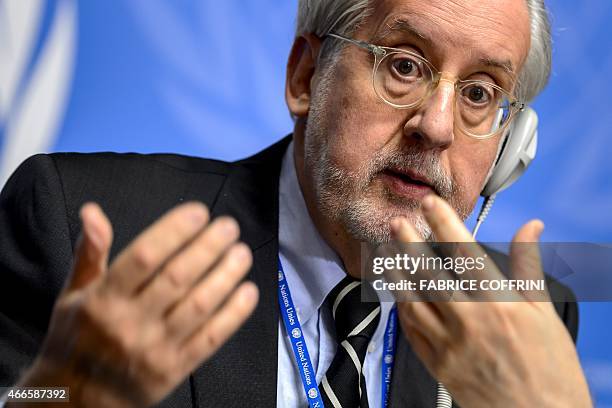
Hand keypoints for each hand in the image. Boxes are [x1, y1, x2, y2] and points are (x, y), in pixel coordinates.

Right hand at [15, 202, 257, 407]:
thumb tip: (92, 211)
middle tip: (229, 227)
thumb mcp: (73, 295)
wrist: (74, 402)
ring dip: (226, 276)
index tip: (199, 212)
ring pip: (199, 306)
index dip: (173, 231)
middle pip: (177, 278)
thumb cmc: (75, 340)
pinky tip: (248, 291)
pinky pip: (210, 338)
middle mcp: (129, 324)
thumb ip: (89, 253)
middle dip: (208, 248)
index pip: (143, 257)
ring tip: (242, 253)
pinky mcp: (175, 371)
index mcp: (102, 300)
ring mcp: (155, 350)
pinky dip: (233, 314)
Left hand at [388, 195, 591, 407]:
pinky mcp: (437, 365)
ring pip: (412, 300)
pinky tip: (399, 295)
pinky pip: (411, 330)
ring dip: (397, 273)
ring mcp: (448, 344)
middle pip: (429, 272)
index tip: (429, 203)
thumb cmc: (551, 369)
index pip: (463, 252)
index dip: (443, 222)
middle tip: (398, 221)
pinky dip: (402, 308)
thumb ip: (529, 266)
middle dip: (409, 242)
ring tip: (389, 253)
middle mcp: (469, 320)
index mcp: (499, 303)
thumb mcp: (545, 313)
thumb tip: (530, 227)